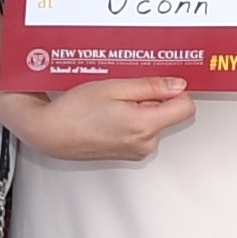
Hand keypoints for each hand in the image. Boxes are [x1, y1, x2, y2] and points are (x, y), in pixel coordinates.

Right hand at [14, 75, 193, 163]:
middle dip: (153, 99)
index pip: (186, 107)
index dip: (175, 91)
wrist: (50, 133)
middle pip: (169, 114)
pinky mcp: (128, 154)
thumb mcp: (114, 87)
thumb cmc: (74, 111)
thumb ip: (151, 86)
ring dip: (140, 109)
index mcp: (145, 125)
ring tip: (113, 103)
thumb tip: (177, 85)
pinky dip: (131, 120)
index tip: (162, 83)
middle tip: (125, 92)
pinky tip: (110, 114)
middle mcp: (145, 143)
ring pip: (154, 122)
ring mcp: (136, 151)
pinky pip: (141, 131)